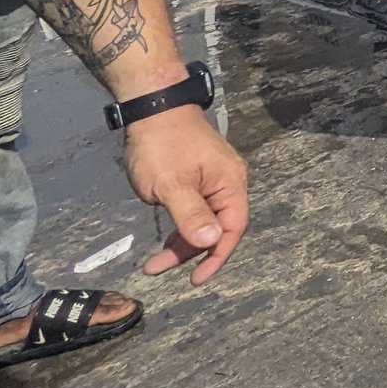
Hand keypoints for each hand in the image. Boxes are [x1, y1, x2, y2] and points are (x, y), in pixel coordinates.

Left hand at [123, 105, 248, 285]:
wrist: (154, 108)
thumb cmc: (163, 146)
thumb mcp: (172, 184)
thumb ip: (191, 214)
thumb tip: (212, 240)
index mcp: (230, 184)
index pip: (232, 228)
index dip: (216, 256)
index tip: (196, 279)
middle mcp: (228, 183)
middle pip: (217, 228)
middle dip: (190, 252)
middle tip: (157, 268)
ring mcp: (214, 179)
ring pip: (204, 221)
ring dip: (181, 242)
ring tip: (154, 261)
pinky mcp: (199, 177)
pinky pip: (196, 210)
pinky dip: (180, 227)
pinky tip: (164, 236)